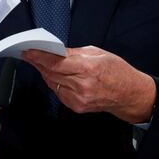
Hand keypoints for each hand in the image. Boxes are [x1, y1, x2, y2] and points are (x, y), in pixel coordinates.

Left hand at [22, 46, 155, 123]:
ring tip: (41, 63)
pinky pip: (59, 93)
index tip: (28, 52)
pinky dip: (54, 83)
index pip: (55, 62)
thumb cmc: (117, 71)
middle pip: (51, 73)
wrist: (130, 94)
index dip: (39, 56)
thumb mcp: (98, 53)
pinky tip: (55, 76)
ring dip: (45, 73)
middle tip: (30, 55)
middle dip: (38, 63)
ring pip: (52, 83)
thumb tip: (57, 51)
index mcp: (87, 68)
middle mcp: (82, 85)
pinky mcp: (77, 107)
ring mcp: (79, 98)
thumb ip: (75, 53)